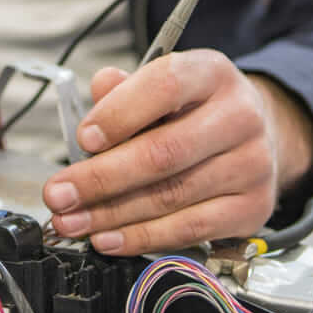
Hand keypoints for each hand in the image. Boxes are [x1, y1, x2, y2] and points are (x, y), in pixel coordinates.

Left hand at [42, 49, 312, 254]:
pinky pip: (189, 230)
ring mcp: (252, 164)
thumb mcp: (159, 86)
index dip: (119, 114)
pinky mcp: (253, 208)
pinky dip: (141, 238)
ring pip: (171, 196)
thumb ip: (124, 90)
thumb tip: (97, 90)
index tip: (82, 139)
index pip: (165, 86)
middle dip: (100, 178)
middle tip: (59, 194)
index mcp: (212, 73)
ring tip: (72, 221)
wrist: (254, 135)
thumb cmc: (193, 110)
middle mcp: (240, 116)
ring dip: (111, 214)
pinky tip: (107, 238)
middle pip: (163, 152)